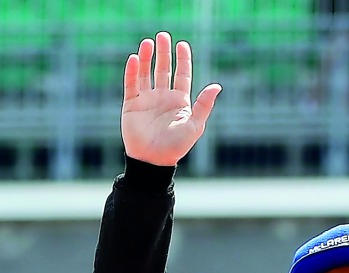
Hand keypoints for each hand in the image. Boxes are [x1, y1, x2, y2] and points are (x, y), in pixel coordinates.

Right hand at [121, 31, 220, 165]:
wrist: (153, 160)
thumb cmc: (176, 146)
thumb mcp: (195, 125)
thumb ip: (204, 104)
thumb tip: (217, 86)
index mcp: (179, 101)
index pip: (182, 75)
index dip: (183, 59)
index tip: (182, 44)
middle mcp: (163, 97)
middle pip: (164, 68)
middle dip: (164, 52)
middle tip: (163, 36)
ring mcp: (147, 99)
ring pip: (146, 72)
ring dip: (147, 57)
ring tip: (148, 42)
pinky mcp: (132, 104)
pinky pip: (131, 83)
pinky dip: (132, 70)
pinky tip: (135, 58)